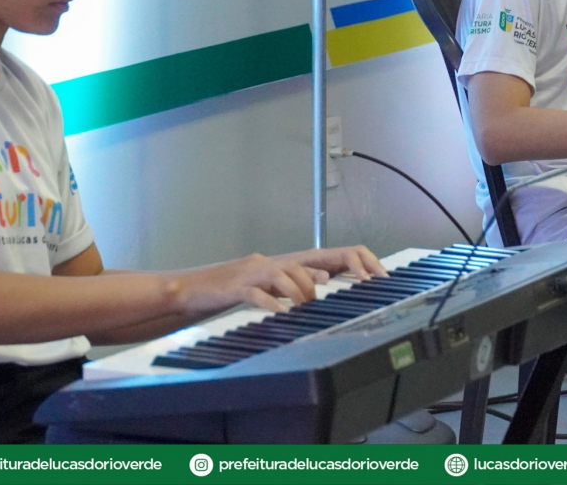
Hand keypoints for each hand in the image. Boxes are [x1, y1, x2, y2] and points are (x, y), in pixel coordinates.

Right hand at [171, 245, 384, 315]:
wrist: (192, 289)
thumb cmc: (234, 288)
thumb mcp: (270, 284)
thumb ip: (296, 279)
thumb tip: (325, 277)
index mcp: (283, 262)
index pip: (327, 254)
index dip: (354, 262)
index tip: (374, 279)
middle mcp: (272, 263)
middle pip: (308, 262)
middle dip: (324, 280)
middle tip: (330, 299)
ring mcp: (253, 273)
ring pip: (286, 274)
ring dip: (298, 293)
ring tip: (301, 309)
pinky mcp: (236, 288)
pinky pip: (258, 293)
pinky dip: (271, 302)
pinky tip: (280, 312)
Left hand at [274, 245, 387, 281]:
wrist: (263, 275)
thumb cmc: (276, 275)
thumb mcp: (288, 275)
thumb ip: (306, 274)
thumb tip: (325, 277)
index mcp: (321, 256)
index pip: (348, 254)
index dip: (359, 266)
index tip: (366, 281)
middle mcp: (330, 258)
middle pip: (359, 253)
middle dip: (374, 264)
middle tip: (385, 281)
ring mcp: (332, 264)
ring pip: (359, 259)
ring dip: (372, 269)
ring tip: (383, 285)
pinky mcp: (333, 272)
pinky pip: (353, 269)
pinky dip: (366, 275)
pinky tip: (371, 288)